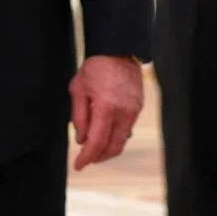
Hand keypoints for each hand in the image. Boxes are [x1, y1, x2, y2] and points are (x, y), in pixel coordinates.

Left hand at [69, 55, 143, 170]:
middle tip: (86, 158)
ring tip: (94, 147)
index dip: (87, 157)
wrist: (117, 50)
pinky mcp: (138, 108)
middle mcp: (124, 113)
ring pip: (122, 141)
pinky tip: (106, 133)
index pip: (97, 142)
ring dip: (108, 149)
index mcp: (106, 107)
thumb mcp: (78, 89)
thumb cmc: (95, 67)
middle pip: (113, 148)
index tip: (78, 165)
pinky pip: (127, 130)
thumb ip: (79, 117)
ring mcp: (134, 111)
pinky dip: (116, 137)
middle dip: (98, 157)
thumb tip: (81, 140)